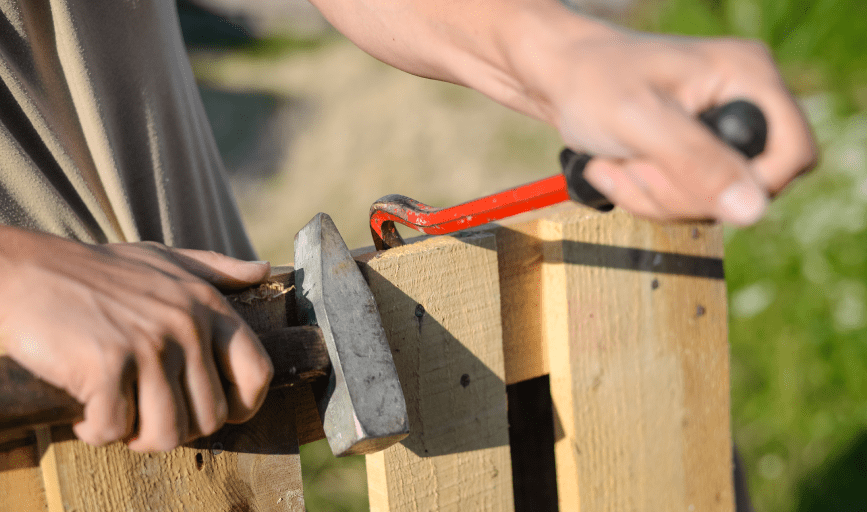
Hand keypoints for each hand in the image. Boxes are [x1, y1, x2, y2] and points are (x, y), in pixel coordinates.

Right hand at [0, 227, 273, 451]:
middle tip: (143, 411)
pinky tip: (84, 408)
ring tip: (116, 412)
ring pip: (167, 434)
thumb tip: (263, 270)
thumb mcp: (165, 259)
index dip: (242, 406)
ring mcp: (149, 345)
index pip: (258, 373)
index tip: (213, 412)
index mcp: (207, 305)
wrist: (28, 269)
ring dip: (136, 436)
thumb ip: (217, 269)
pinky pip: (115, 430)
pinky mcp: (107, 364)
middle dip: (176, 427)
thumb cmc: (97, 271)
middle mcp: (186, 325)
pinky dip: (95, 429)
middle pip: (210, 418)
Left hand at [512, 23, 816, 224]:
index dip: (753, 185)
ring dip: (653, 195)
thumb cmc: (590, 80)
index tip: (698, 186)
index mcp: (746, 77)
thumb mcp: (640, 121)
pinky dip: (643, 195)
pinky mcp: (689, 153)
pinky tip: (616, 167)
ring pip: (710, 203)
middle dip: (681, 191)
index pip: (794, 153)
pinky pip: (682, 201)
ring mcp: (714, 131)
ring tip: (617, 160)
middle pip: (747, 189)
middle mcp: (740, 102)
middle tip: (634, 163)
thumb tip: (752, 208)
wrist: (552, 77)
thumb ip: (696, 162)